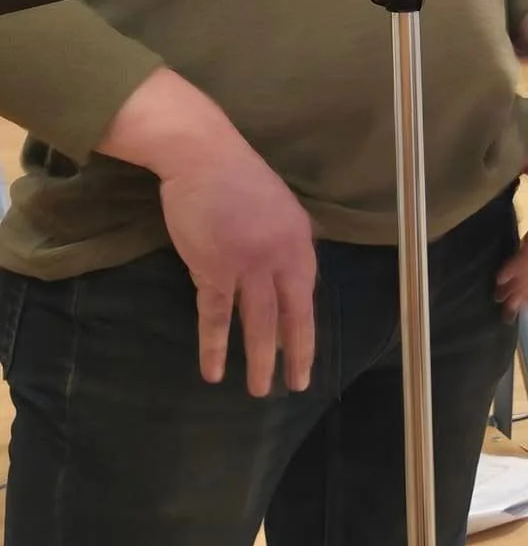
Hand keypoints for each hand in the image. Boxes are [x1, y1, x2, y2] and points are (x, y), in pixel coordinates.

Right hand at [98, 68, 315, 396]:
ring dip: (260, 360)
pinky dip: (215, 347)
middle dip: (296, 354)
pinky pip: (217, 318)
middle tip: (297, 385)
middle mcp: (282, 255)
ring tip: (261, 391)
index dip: (306, 328)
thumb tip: (291, 273)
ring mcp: (249, 264)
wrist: (202, 155)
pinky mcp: (214, 269)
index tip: (304, 354)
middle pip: (293, 315)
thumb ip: (286, 240)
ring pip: (259, 323)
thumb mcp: (278, 206)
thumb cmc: (236, 177)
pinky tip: (214, 371)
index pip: (307, 294)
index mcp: (300, 240)